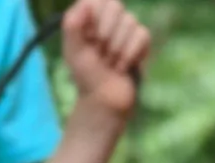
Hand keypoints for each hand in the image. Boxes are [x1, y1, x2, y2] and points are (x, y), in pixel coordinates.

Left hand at [62, 0, 151, 118]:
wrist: (104, 101)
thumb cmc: (86, 76)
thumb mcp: (73, 51)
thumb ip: (72, 25)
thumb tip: (85, 3)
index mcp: (91, 16)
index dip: (94, 18)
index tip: (88, 38)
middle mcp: (109, 18)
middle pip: (116, 5)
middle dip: (106, 34)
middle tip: (99, 53)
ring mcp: (127, 28)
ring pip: (130, 21)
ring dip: (116, 49)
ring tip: (109, 63)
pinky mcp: (141, 41)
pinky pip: (142, 35)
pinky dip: (130, 55)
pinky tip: (122, 67)